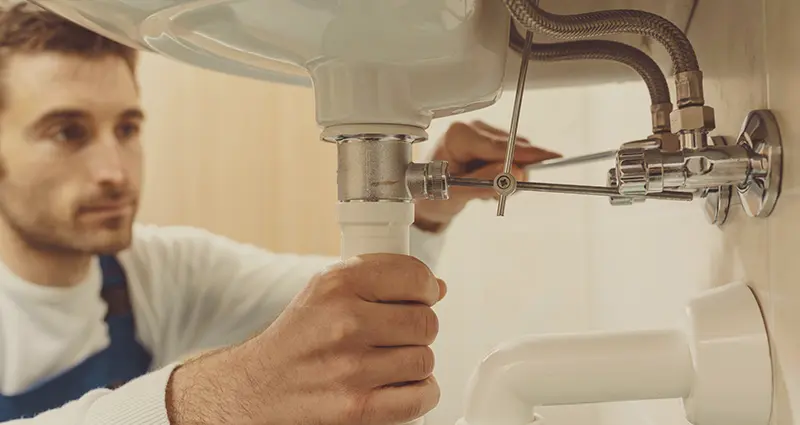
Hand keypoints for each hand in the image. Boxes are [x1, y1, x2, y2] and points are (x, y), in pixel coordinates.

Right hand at [167, 254, 446, 424]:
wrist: (254, 391)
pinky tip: (395, 386)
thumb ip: (379, 281)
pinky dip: (418, 394)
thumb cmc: (297, 340)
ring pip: (425, 359)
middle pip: (426, 321)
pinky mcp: (358, 409)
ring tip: (387, 363)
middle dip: (418, 328)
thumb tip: (438, 287)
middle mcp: (344, 322)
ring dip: (414, 363)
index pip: (414, 275)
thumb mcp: (325, 293)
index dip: (424, 288)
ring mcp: (351, 368)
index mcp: (337, 285)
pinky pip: (421, 396)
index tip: (419, 297)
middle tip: (396, 335)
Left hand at [414, 121, 560, 231]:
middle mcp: (471, 129)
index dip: (525, 154)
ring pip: (515, 152)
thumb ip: (483, 183)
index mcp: (458, 136)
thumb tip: (513, 173)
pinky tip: (489, 182)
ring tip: (485, 190)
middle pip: (510, 147)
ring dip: (508, 175)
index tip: (549, 157)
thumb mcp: (455, 193)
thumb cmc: (432, 191)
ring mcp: (482, 134)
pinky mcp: (490, 141)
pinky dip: (506, 173)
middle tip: (506, 192)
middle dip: (515, 171)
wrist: (426, 195)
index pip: (499, 146)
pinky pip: (512, 156)